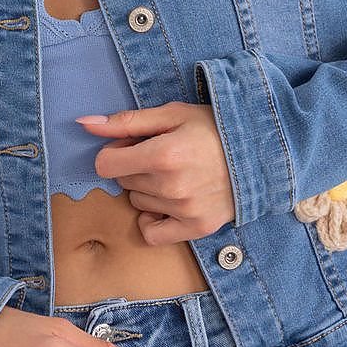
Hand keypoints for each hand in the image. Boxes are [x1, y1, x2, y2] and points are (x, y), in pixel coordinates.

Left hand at [75, 101, 235, 243]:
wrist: (261, 152)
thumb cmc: (215, 128)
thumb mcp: (172, 114)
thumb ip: (126, 121)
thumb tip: (84, 124)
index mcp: (163, 154)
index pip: (105, 164)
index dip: (116, 152)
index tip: (134, 145)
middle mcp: (171, 186)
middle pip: (122, 182)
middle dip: (134, 168)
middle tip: (163, 156)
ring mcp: (184, 210)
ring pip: (137, 203)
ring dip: (147, 189)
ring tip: (176, 174)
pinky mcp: (196, 227)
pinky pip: (152, 233)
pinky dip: (154, 219)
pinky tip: (169, 202)